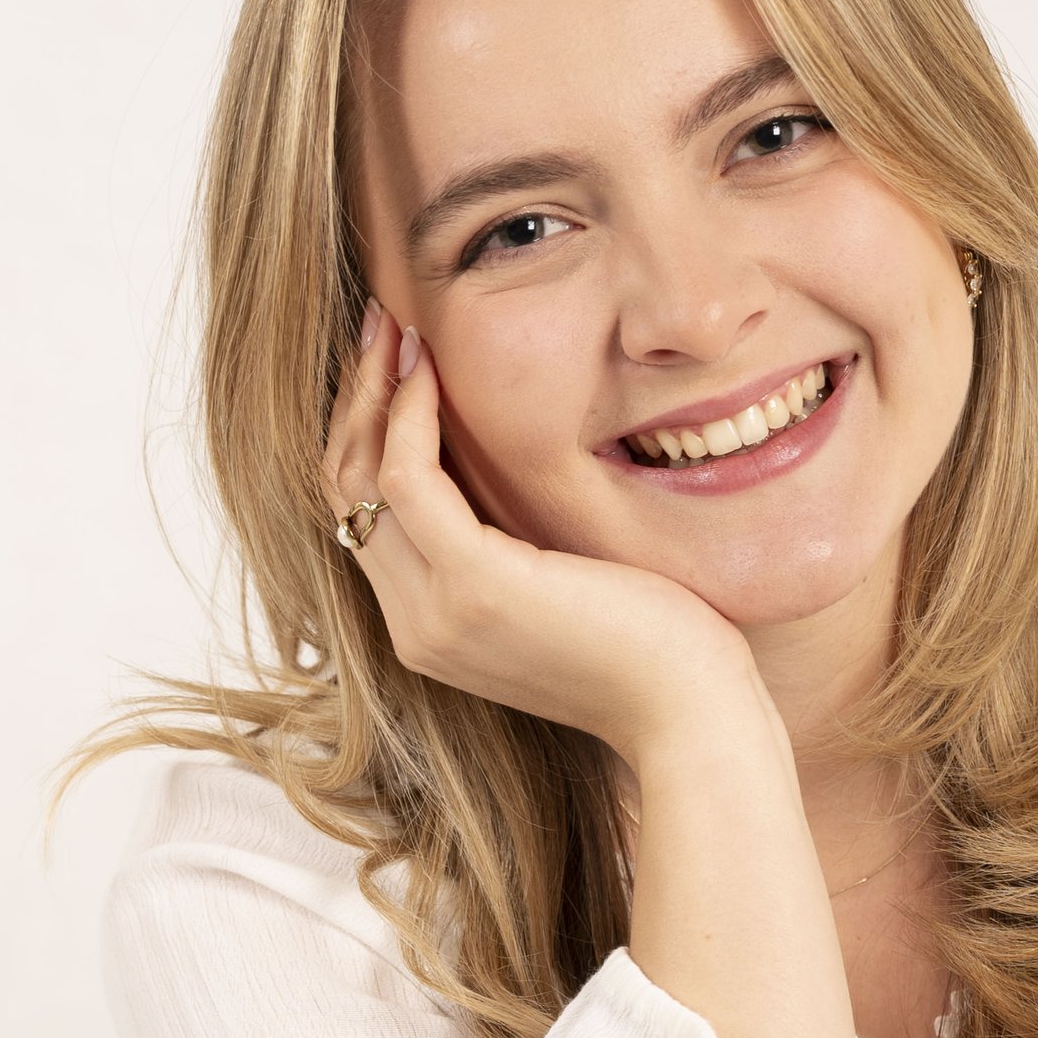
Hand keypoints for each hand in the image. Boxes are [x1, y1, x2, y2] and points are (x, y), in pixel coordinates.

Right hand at [325, 307, 760, 765]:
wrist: (692, 715)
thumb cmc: (656, 650)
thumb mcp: (565, 590)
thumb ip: (517, 546)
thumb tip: (506, 471)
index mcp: (431, 629)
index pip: (365, 516)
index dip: (365, 432)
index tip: (392, 360)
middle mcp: (417, 628)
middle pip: (345, 491)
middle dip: (356, 398)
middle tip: (380, 322)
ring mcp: (437, 613)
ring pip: (360, 477)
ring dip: (372, 389)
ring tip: (397, 323)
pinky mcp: (474, 587)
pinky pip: (409, 477)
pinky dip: (411, 412)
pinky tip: (433, 367)